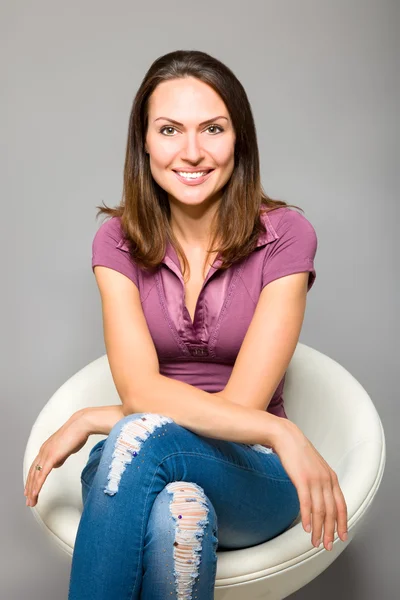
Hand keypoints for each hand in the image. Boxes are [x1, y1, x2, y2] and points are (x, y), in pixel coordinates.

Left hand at [24, 410, 89, 506]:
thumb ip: (60, 456)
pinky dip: (37, 485)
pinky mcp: (51, 457)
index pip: (36, 467)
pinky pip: (42, 475)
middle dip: (29, 488)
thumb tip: (56, 464)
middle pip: (33, 473)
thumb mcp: (66, 448)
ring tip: (31, 501)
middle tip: (28, 499)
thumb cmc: (77, 434)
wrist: (81, 425)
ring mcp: (46, 454)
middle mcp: (43, 451)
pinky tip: (35, 493)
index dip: (32, 479)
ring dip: (32, 490)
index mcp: (46, 449)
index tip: (30, 489)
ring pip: (35, 476)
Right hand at [274, 420, 347, 550]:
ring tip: (315, 541)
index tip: (341, 536)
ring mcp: (315, 480)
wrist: (286, 437)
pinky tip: (306, 528)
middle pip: (331, 511)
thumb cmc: (298, 452)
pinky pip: (306, 503)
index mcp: (331, 477)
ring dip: (318, 529)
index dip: (342, 523)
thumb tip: (321, 498)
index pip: (341, 505)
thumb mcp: (315, 467)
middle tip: (327, 545)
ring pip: (320, 511)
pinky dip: (308, 518)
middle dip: (330, 531)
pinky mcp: (301, 480)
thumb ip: (321, 481)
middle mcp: (326, 480)